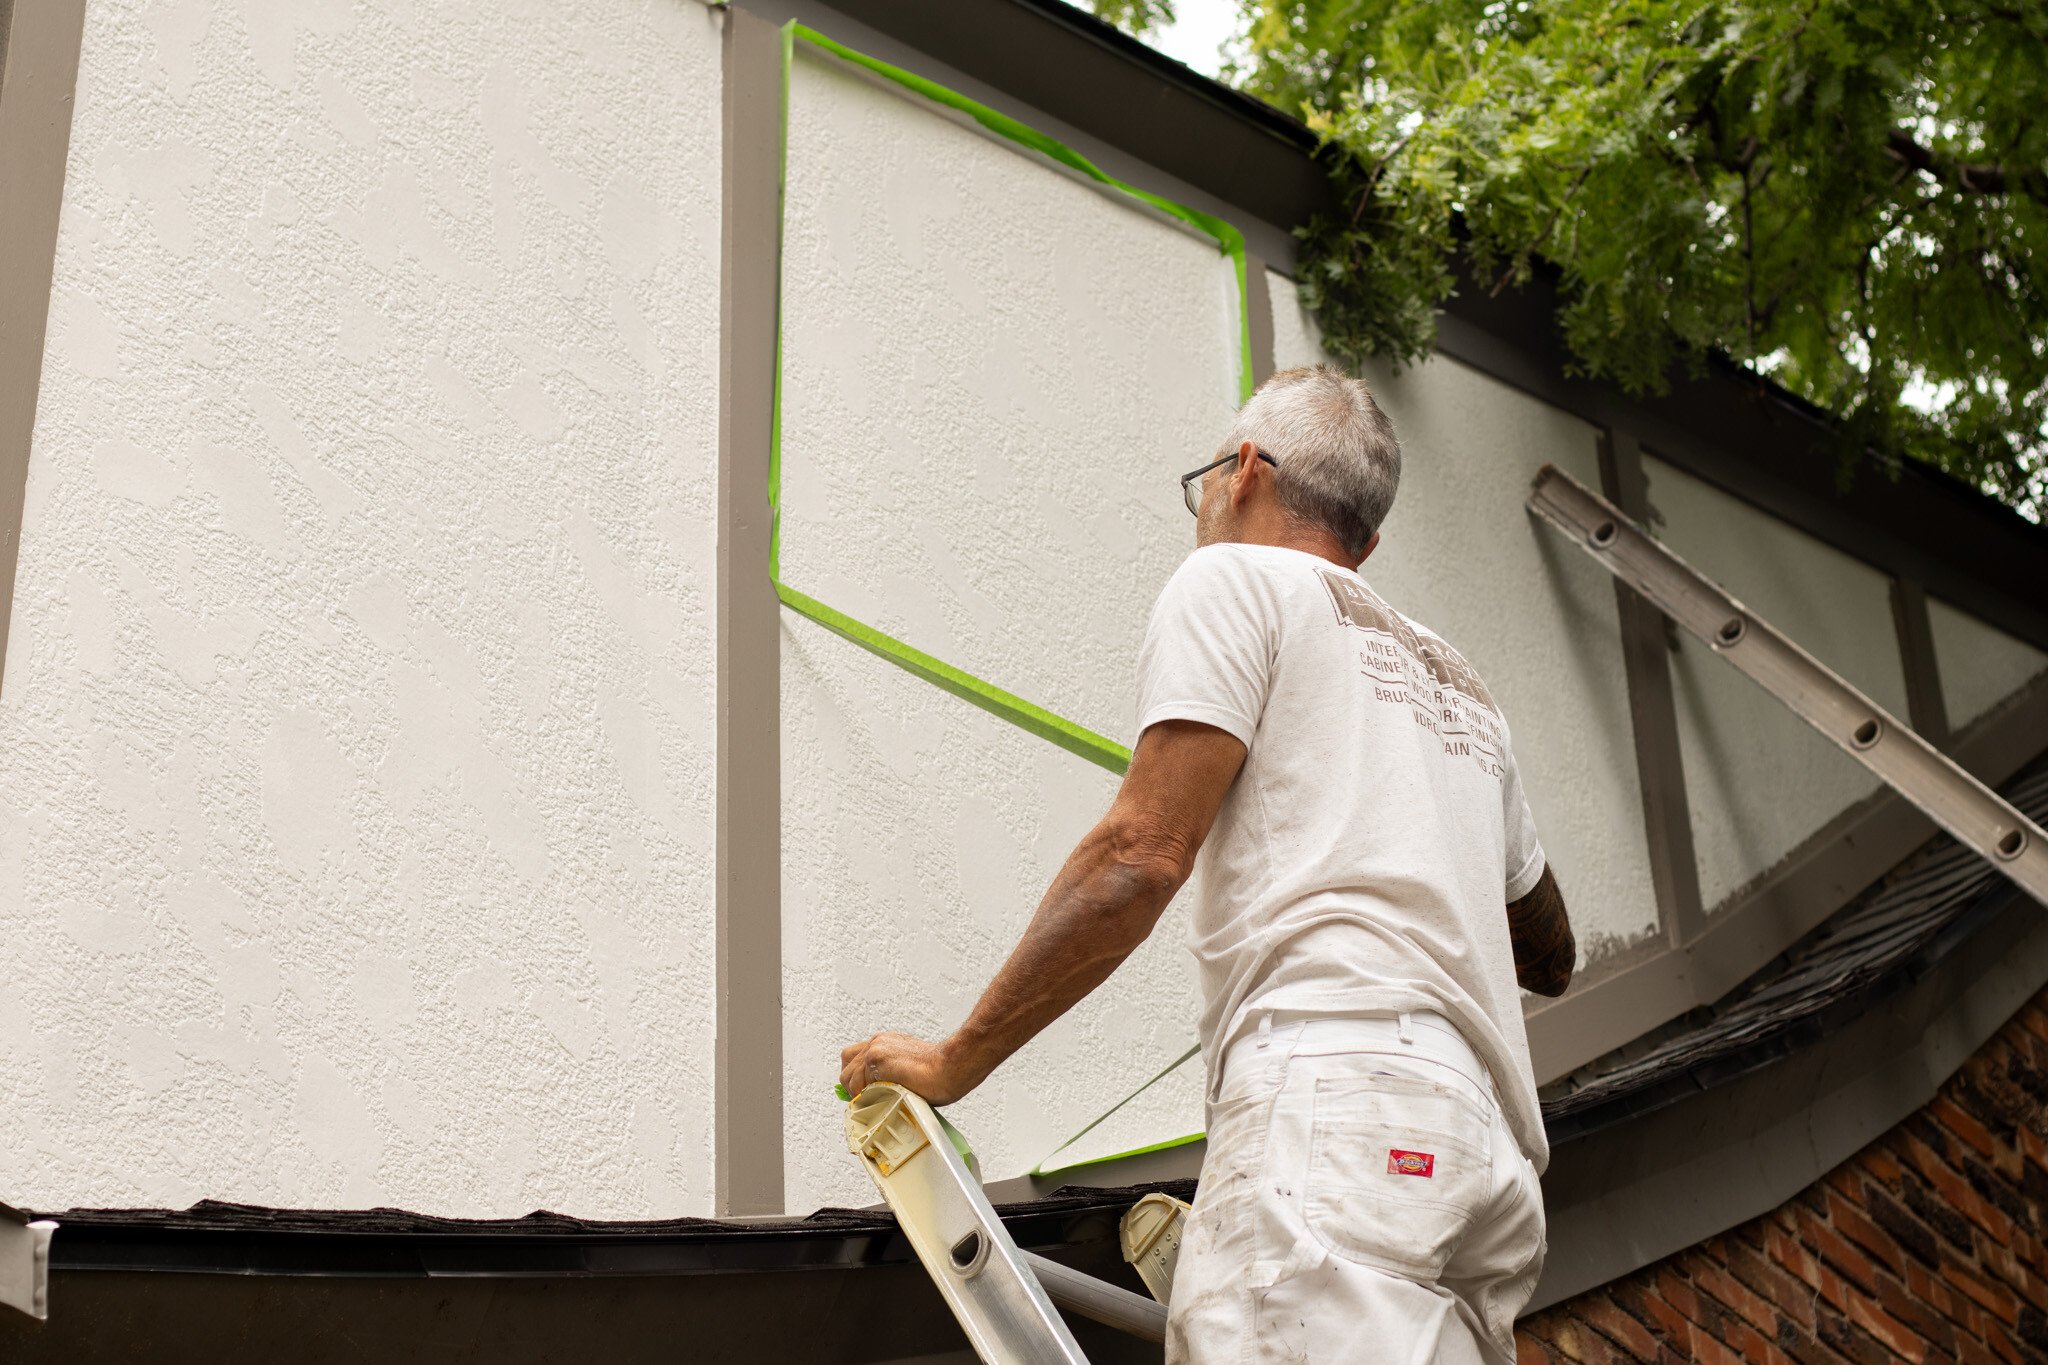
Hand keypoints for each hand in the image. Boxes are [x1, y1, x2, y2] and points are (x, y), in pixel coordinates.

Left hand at [839, 1031, 979, 1106]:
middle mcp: (877, 1042)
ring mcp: (875, 1049)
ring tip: (879, 1101)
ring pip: (848, 1077)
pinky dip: (864, 1096)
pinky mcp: (875, 1057)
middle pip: (846, 1065)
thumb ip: (890, 1076)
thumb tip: (877, 1095)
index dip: (856, 1078)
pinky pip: (856, 1084)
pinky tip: (883, 1098)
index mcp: (886, 1044)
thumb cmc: (939, 1073)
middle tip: (867, 1099)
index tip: (862, 1093)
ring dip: (860, 1093)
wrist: (950, 1068)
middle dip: (853, 1086)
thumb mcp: (908, 1071)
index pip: (855, 1058)